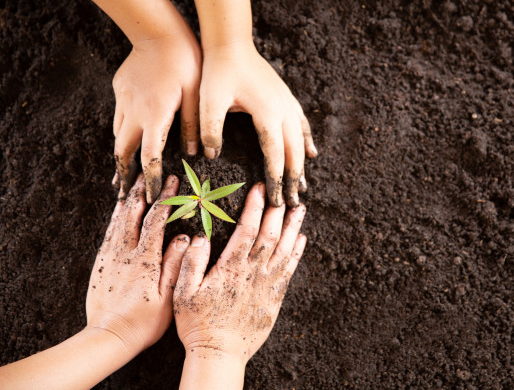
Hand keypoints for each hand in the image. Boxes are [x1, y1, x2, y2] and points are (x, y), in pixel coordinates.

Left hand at [88, 174, 189, 352]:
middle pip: (134, 214)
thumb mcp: (168, 297)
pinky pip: (108, 233)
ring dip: (128, 200)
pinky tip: (119, 210)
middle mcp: (125, 253)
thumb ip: (174, 264)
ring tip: (135, 184)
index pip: (155, 220)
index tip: (173, 182)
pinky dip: (114, 218)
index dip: (165, 198)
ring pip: (119, 221)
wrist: (109, 336)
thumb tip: (185, 237)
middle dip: (144, 192)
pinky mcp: (102, 264)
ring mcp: (111, 257)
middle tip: (151, 175)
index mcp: (144, 259)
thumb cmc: (143, 322)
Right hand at [112, 32, 200, 202]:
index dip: (149, 180)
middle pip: (123, 152)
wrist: (158, 30)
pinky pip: (119, 117)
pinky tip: (128, 138)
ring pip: (118, 135)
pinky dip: (123, 133)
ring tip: (122, 176)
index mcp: (155, 117)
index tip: (149, 197)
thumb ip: (194, 125)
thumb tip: (196, 153)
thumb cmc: (185, 62)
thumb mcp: (196, 96)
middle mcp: (134, 113)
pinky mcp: (120, 90)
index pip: (150, 157)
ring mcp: (124, 101)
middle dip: (123, 176)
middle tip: (124, 196)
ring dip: (120, 157)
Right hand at [174, 183, 306, 363]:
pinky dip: (297, 253)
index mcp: (230, 268)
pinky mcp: (274, 297)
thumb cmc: (198, 323)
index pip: (247, 230)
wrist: (220, 353)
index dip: (255, 207)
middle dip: (278, 210)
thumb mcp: (183, 292)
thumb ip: (191, 263)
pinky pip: (290, 270)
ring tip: (300, 208)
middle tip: (284, 191)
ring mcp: (266, 284)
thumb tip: (198, 237)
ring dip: (293, 227)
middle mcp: (253, 273)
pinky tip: (301, 239)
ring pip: (285, 249)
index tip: (259, 189)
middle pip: (271, 235)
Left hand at [197, 40, 316, 207]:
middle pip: (293, 153)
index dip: (276, 179)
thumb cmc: (218, 71)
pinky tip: (311, 153)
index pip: (275, 155)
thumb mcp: (208, 101)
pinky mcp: (285, 97)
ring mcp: (287, 103)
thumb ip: (210, 129)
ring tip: (303, 186)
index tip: (277, 200)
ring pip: (301, 141)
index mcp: (267, 114)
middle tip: (293, 203)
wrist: (231, 42)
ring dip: (302, 165)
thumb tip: (212, 154)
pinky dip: (307, 141)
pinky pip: (302, 124)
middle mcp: (283, 110)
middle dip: (293, 179)